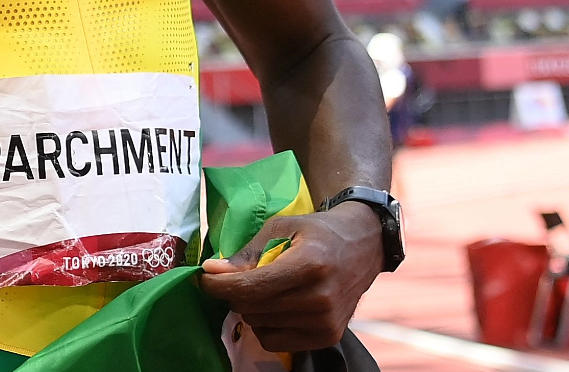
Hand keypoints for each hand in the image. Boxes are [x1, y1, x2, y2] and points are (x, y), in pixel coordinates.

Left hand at [196, 202, 383, 352]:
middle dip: (234, 293)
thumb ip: (247, 253)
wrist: (363, 247)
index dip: (218, 286)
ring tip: (265, 288)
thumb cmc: (317, 232)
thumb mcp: (281, 227)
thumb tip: (212, 271)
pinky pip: (275, 341)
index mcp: (309, 266)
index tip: (205, 278)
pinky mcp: (328, 337)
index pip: (250, 288)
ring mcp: (326, 322)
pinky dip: (265, 325)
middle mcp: (320, 299)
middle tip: (238, 277)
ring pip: (259, 325)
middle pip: (251, 308)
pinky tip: (276, 306)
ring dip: (250, 308)